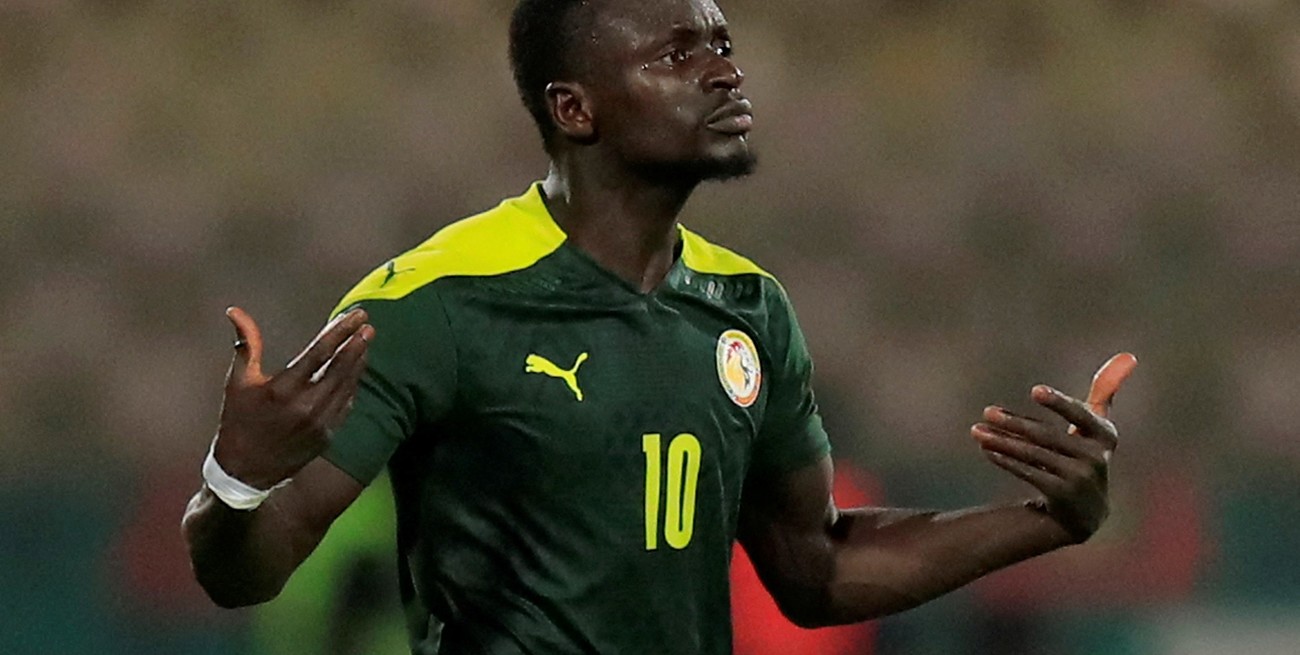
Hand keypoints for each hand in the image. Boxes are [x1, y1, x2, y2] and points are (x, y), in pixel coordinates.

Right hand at [211, 306, 373, 488]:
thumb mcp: (237, 382)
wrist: (245, 472)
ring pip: (347, 386)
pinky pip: (346, 405)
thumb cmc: (238, 421)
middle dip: (357, 343)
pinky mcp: (327, 436)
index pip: (319, 353)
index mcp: (283, 390)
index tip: (354, 315)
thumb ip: (246, 344)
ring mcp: (319, 424)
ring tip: (365, 342)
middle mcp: (305, 407)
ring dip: (358, 362)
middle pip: (340, 368)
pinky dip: (352, 385)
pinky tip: (356, 371)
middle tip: (368, 324)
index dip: (339, 331)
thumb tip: (235, 311)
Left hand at [971, 353, 1138, 542]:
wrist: (1086, 512)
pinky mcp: (1062, 496)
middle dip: (1014, 423)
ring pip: (1033, 455)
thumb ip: (1105, 393)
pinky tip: (987, 449)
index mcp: (1105, 436)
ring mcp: (1079, 480)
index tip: (1035, 391)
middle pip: (1047, 436)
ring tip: (976, 431)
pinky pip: (1029, 473)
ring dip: (1002, 442)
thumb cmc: (1086, 457)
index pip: (1081, 415)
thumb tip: (1128, 355)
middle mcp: (1096, 458)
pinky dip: (1006, 460)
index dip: (1060, 403)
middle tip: (987, 412)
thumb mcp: (1097, 427)